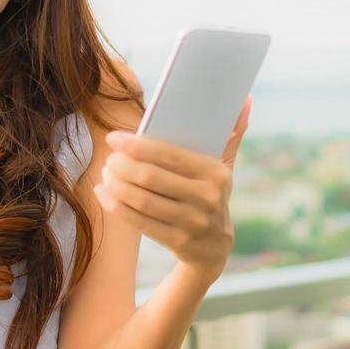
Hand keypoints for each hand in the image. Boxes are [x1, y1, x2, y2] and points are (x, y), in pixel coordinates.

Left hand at [93, 95, 251, 282]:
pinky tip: (103, 193)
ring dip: (116, 185)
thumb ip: (233, 134)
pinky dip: (116, 205)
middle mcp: (206, 197)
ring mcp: (192, 222)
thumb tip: (246, 100)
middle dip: (122, 165)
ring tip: (105, 174)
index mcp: (215, 172)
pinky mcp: (178, 241)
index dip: (136, 145)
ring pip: (142, 199)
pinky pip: (138, 221)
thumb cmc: (211, 195)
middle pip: (151, 177)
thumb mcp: (225, 168)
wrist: (215, 248)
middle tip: (109, 158)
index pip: (168, 154)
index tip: (113, 138)